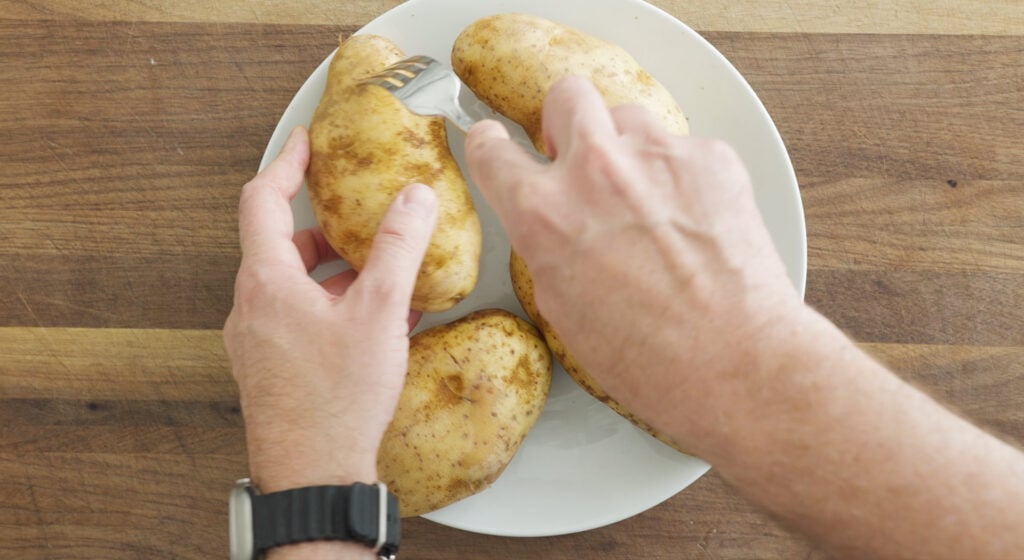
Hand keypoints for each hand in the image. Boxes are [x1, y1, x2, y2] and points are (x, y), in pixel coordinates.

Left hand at [223, 127, 437, 492]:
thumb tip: (414, 197)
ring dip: (335, 275)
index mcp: (267, 283)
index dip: (286, 164)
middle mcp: (251, 309)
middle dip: (326, 230)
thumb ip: (397, 249)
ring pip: (293, 287)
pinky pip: (299, 321)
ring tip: (383, 282)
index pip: (262, 200)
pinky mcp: (272, 370)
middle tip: (362, 222)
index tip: (305, 144)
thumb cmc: (337, 400)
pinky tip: (377, 329)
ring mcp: (257, 343)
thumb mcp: (379, 314)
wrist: (313, 476)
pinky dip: (332, 309)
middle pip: (282, 246)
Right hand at [464, 76, 801, 452]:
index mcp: (543, 214)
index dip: (492, 146)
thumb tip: (554, 227)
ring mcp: (656, 156)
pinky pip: (684, 145)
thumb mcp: (562, 308)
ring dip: (628, 146)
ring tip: (646, 195)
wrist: (735, 362)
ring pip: (629, 116)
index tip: (499, 145)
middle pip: (566, 95)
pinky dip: (682, 174)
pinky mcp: (710, 157)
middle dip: (567, 120)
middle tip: (580, 156)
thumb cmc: (651, 358)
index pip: (490, 147)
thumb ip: (547, 246)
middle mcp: (594, 171)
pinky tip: (693, 218)